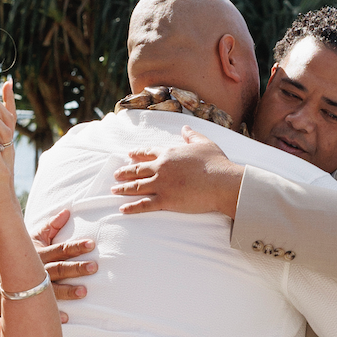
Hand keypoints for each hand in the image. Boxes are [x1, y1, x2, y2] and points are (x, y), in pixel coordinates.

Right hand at [0, 209, 95, 320]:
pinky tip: (67, 318)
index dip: (76, 246)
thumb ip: (52, 226)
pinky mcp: (35, 303)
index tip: (92, 244)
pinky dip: (55, 314)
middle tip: (94, 267)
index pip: (62, 249)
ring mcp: (36, 288)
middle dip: (76, 268)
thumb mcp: (35, 238)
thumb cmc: (25, 255)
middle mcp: (39, 270)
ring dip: (68, 291)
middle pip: (60, 269)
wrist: (3, 279)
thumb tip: (67, 211)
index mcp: (41, 254)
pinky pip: (44, 310)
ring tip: (84, 292)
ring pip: (54, 289)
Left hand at [111, 125, 243, 216]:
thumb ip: (191, 135)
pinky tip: (122, 209)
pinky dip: (132, 207)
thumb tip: (185, 127)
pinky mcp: (165, 200)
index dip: (137, 154)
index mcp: (169, 153)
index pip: (148, 152)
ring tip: (114, 190)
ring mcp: (161, 184)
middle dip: (125, 172)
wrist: (222, 182)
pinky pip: (144, 205)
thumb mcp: (204, 143)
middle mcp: (161, 167)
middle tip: (116, 174)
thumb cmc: (216, 163)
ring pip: (136, 187)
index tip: (128, 155)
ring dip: (123, 188)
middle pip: (138, 169)